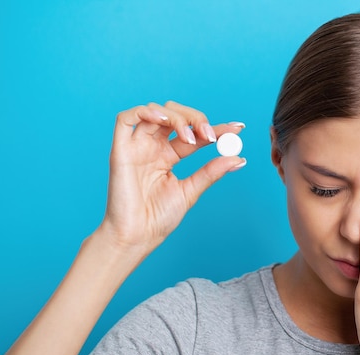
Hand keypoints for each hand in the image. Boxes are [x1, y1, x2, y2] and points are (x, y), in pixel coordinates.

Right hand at [101, 101, 245, 251]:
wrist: (137, 237)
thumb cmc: (158, 218)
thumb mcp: (191, 191)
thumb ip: (211, 172)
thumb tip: (238, 158)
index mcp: (167, 156)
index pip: (193, 134)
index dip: (215, 128)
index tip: (238, 129)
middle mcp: (152, 147)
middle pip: (175, 115)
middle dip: (196, 119)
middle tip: (212, 136)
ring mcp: (136, 147)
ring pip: (155, 111)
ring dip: (178, 117)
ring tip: (193, 137)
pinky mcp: (120, 150)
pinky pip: (126, 119)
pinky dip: (146, 112)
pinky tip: (165, 121)